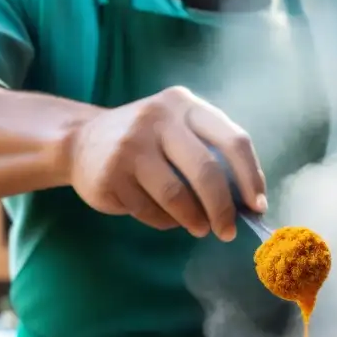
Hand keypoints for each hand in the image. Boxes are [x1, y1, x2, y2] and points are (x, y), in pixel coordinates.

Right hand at [66, 86, 266, 240]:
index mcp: (185, 105)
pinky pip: (150, 210)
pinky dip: (165, 221)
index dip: (252, 177)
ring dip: (195, 220)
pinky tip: (164, 216)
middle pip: (207, 172)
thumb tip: (248, 203)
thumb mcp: (178, 132)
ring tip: (200, 228)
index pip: (233, 140)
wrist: (80, 142)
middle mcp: (158, 118)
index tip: (257, 205)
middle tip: (228, 231)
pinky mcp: (110, 175)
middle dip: (223, 209)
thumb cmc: (147, 143)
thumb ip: (210, 155)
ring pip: (177, 196)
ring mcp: (130, 146)